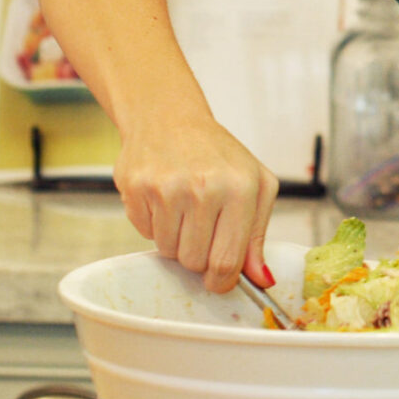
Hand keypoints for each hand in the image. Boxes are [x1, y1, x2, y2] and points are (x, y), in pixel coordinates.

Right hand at [113, 116, 279, 294]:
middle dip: (198, 255)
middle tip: (201, 228)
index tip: (219, 280)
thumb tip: (261, 279)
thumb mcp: (255, 186)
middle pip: (195, 262)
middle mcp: (204, 187)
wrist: (169, 118)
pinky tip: (163, 199)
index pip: (228, 261)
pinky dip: (154, 225)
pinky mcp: (137, 189)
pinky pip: (145, 234)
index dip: (222, 280)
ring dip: (176, 240)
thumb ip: (257, 236)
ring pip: (169, 252)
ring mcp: (167, 188)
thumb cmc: (218, 155)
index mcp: (241, 188)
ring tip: (183, 209)